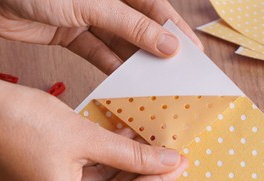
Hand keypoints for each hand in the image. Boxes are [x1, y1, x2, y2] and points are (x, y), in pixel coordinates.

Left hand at [0, 0, 202, 73]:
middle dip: (155, 54)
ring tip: (151, 89)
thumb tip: (168, 45)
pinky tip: (123, 86)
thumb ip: (131, 25)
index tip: (193, 57)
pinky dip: (109, 69)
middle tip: (173, 80)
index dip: (175, 33)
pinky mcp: (70, 34)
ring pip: (119, 45)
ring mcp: (88, 17)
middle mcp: (107, 1)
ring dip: (133, 66)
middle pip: (139, 30)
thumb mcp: (93, 3)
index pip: (156, 9)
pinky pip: (96, 53)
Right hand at [0, 85, 187, 180]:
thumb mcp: (86, 139)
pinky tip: (119, 138)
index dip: (158, 180)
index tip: (180, 163)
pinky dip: (101, 159)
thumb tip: (167, 162)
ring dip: (122, 162)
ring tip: (146, 139)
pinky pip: (82, 176)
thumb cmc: (18, 125)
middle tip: (167, 150)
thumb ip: (131, 155)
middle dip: (141, 170)